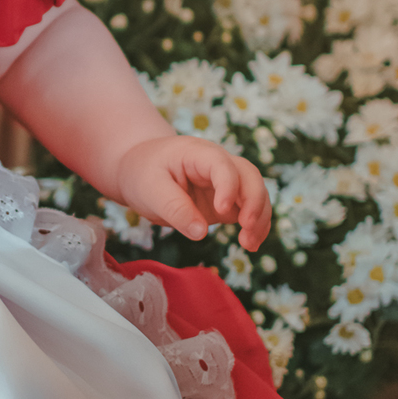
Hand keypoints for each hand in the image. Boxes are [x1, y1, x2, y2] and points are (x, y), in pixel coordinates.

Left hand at [114, 136, 271, 251]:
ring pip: (255, 193)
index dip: (228, 186)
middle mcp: (218, 165)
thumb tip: (201, 232)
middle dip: (254, 201)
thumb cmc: (142, 173)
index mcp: (197, 154)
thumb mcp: (149, 189)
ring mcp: (225, 183)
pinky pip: (249, 211)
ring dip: (259, 218)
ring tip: (249, 244)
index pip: (222, 164)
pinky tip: (251, 244)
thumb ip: (174, 209)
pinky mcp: (226, 202)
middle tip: (247, 227)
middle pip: (249, 176)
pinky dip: (255, 226)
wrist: (139, 170)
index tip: (221, 210)